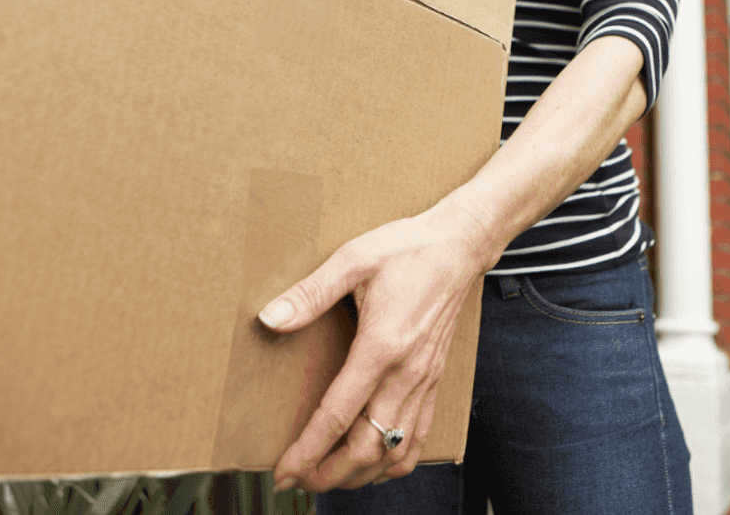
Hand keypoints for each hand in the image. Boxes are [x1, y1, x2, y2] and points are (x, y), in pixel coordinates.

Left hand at [259, 200, 494, 492]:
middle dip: (329, 474)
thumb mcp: (352, 259)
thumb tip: (270, 318)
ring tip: (329, 478)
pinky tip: (375, 463)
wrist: (458, 247)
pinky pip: (419, 437)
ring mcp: (424, 381)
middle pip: (367, 447)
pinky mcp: (434, 380)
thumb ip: (310, 293)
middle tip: (298, 481)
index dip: (307, 451)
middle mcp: (406, 373)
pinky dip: (395, 462)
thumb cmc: (406, 249)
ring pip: (395, 450)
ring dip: (360, 473)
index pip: (338, 416)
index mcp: (381, 347)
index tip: (283, 472)